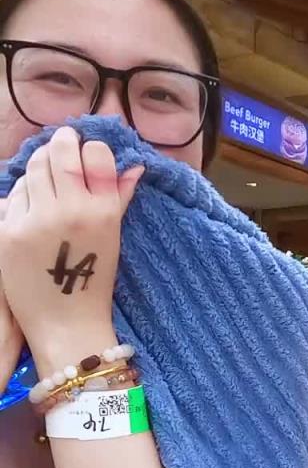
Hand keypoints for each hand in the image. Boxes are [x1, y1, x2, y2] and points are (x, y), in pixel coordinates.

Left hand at [0, 127, 142, 369]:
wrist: (66, 323)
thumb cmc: (93, 281)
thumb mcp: (112, 236)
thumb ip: (120, 197)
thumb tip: (134, 166)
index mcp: (103, 211)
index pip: (95, 154)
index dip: (90, 147)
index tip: (85, 150)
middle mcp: (71, 210)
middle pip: (59, 153)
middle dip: (60, 144)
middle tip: (61, 148)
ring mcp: (37, 220)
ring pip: (33, 169)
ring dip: (40, 167)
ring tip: (46, 177)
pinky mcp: (10, 232)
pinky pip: (14, 195)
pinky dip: (23, 194)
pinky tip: (32, 205)